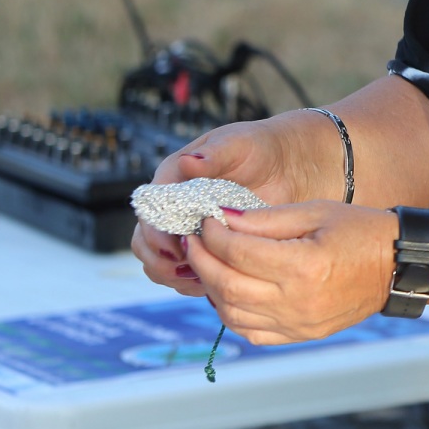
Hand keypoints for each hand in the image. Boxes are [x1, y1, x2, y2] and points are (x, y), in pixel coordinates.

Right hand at [130, 112, 335, 292]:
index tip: (177, 248)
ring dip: (175, 276)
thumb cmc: (257, 148)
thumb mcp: (236, 145)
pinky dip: (194, 282)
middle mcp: (173, 208)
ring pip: (161, 264)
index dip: (156, 235)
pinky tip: (215, 283)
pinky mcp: (206, 248)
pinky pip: (186, 273)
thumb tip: (188, 162)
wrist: (283, 166)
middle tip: (187, 269)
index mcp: (172, 180)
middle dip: (160, 262)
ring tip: (202, 280)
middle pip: (145, 243)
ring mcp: (188, 230)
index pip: (149, 212)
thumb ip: (213, 155)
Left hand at [186, 202, 397, 344]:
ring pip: (231, 313)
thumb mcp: (316, 211)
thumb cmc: (361, 231)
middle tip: (195, 240)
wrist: (396, 266)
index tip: (207, 219)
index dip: (214, 234)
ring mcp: (297, 324)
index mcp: (304, 265)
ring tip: (207, 262)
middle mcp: (297, 301)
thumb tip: (224, 218)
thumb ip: (267, 218)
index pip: (239, 252)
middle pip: (226, 286)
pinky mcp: (300, 335)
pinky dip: (230, 312)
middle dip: (202, 260)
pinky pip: (250, 332)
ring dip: (210, 287)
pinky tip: (227, 290)